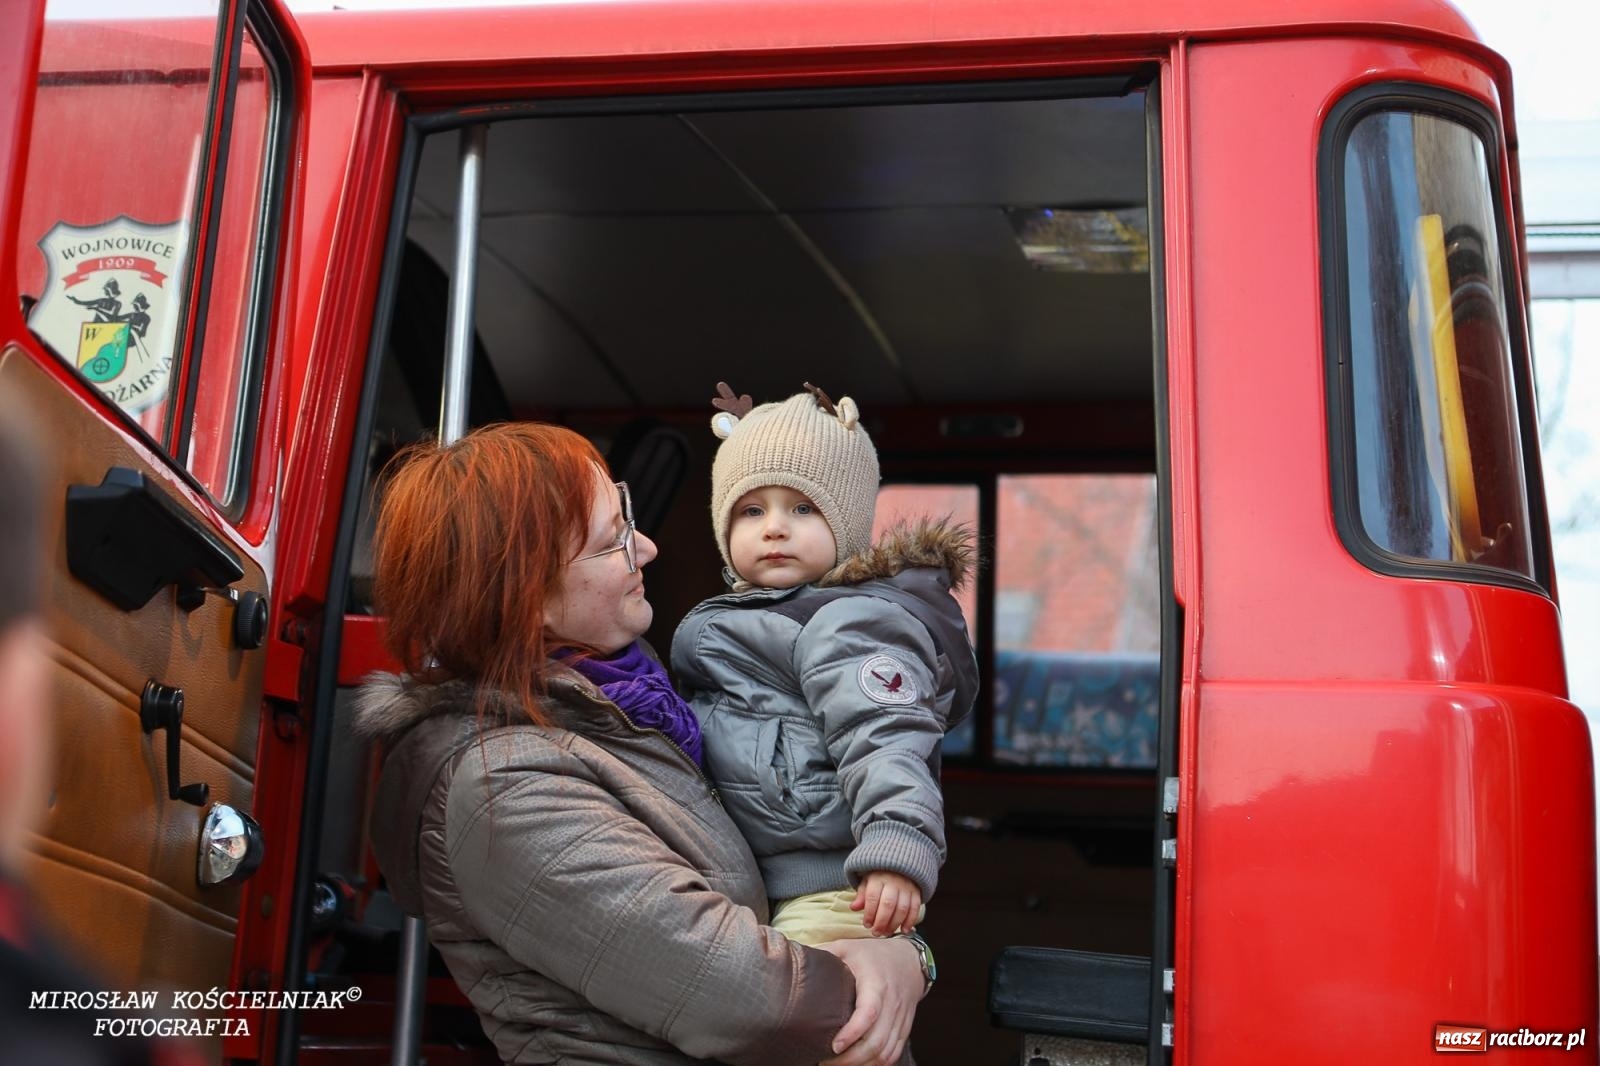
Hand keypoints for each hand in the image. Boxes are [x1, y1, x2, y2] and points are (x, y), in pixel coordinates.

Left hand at [816, 936, 921, 1065]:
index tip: (834, 1046)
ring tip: (838, 1065)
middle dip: (851, 1059)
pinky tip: (858, 1064)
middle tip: (826, 1062)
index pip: (869, 1013)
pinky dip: (876, 1064)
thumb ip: (824, 952)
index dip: (852, 1033)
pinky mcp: (904, 1030)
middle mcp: (891, 1004)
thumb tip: (795, 958)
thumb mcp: (848, 947)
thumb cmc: (872, 955)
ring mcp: (900, 1019)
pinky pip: (893, 1055)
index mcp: (876, 983)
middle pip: (876, 1041)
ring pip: (885, 1053)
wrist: (909, 960)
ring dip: (862, 1064)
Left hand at [851, 871, 921, 935]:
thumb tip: (853, 907)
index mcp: (878, 878)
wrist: (900, 864)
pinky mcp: (916, 893)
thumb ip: (861, 895)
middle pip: (888, 904)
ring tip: (887, 933)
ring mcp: (906, 887)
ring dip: (894, 924)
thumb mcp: (867, 881)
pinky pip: (915, 908)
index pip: (873, 897)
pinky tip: (904, 930)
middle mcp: (893, 882)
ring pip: (902, 908)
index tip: (867, 924)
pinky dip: (910, 921)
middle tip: (876, 932)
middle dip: (881, 922)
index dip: (869, 913)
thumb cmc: (880, 877)